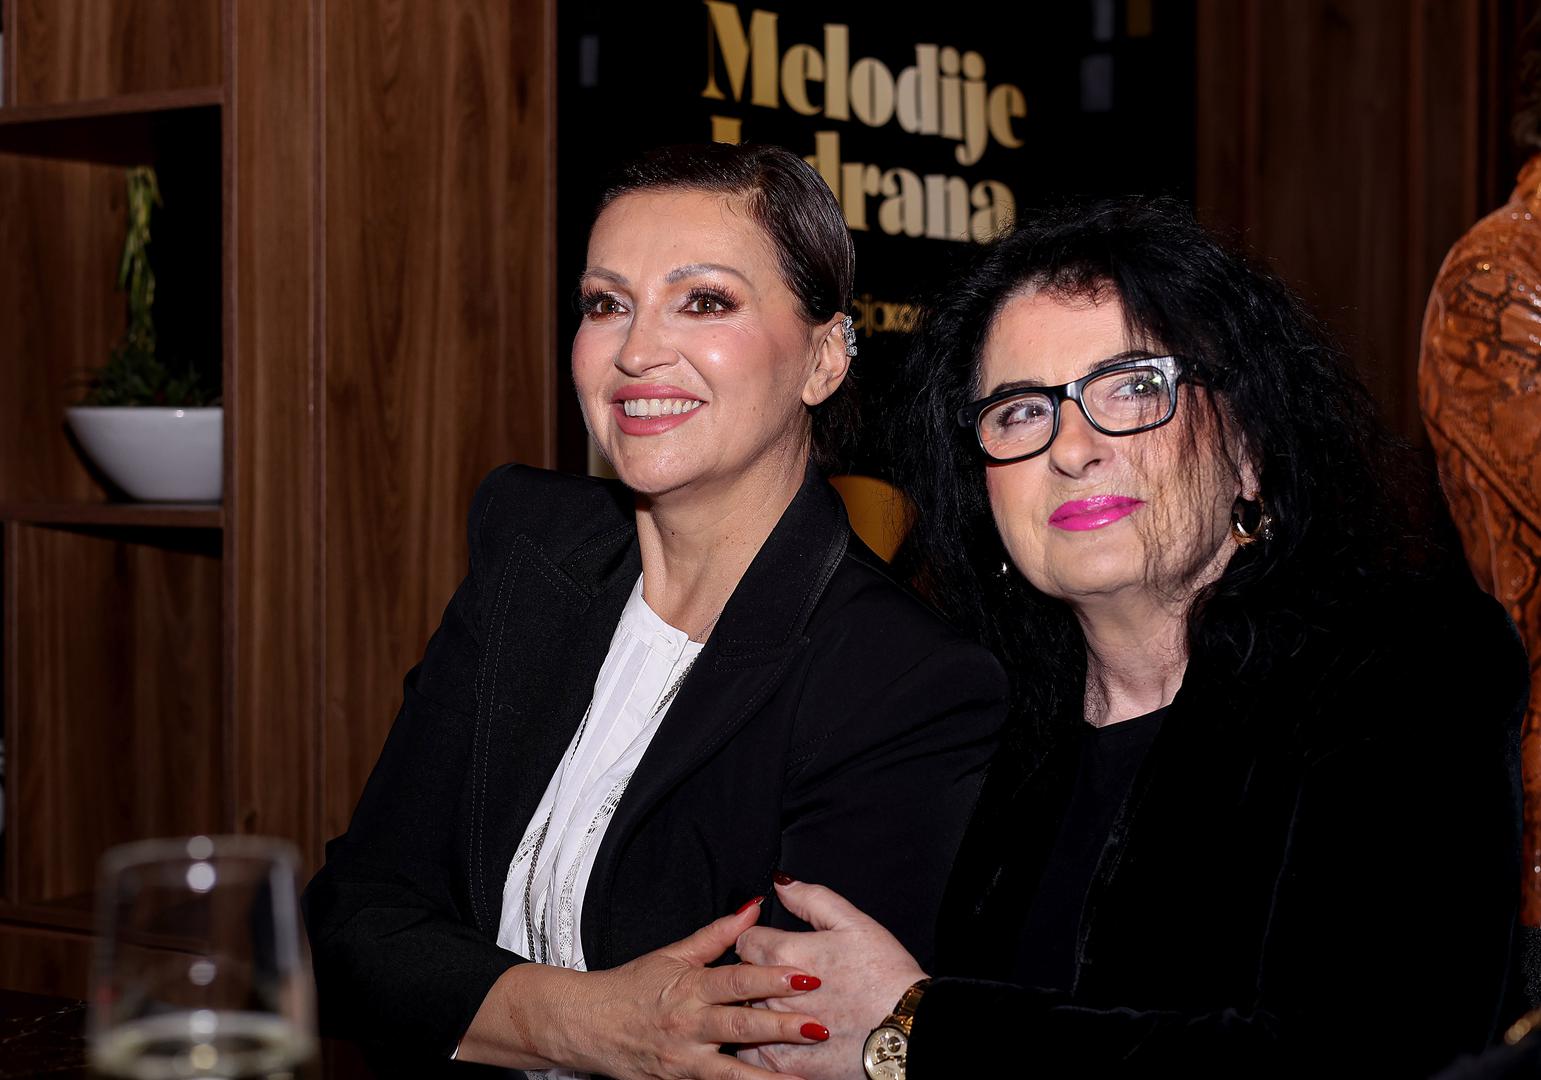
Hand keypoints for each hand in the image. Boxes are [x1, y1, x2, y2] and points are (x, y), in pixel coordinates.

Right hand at [461, 898, 826, 1079]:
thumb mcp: (674, 954)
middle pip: (741, 1026)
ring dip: (770, 1073)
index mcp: (691, 986)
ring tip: (805, 1074)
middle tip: (820, 1025)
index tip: (806, 976)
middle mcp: (689, 1024)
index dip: (771, 978)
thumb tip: (754, 907)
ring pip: (733, 1069)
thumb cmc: (632, 987)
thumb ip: (717, 934)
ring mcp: (685, 1057)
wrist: (586, 1025)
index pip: (736, 980)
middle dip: (782, 1027)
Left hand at [735, 879, 927, 1079]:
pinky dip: (762, 1044)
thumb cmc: (884, 976)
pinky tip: (783, 1038)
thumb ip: (811, 898)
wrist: (906, 1031)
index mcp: (783, 953)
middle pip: (741, 977)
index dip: (761, 940)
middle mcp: (771, 992)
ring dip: (759, 1008)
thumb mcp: (853, 923)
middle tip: (785, 979)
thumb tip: (781, 883)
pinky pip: (752, 1052)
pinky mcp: (784, 1062)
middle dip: (757, 974)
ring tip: (786, 1008)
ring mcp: (776, 1031)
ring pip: (744, 1014)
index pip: (745, 940)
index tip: (776, 948)